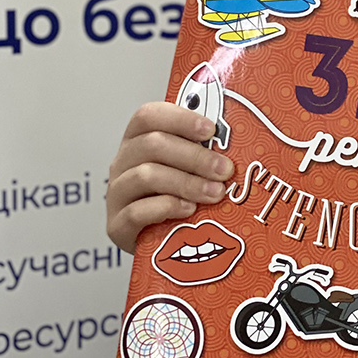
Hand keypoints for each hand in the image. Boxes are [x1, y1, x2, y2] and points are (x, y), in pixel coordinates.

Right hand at [106, 102, 234, 253]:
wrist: (158, 242)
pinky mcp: (116, 225)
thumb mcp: (188, 169)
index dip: (180, 118)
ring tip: (215, 194)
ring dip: (187, 182)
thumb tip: (240, 142)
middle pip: (152, 145)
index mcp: (138, 140)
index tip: (210, 130)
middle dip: (194, 156)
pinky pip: (137, 211)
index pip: (148, 116)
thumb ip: (202, 152)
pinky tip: (189, 209)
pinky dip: (166, 207)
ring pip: (145, 176)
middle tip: (225, 170)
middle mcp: (123, 162)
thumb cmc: (177, 197)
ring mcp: (117, 193)